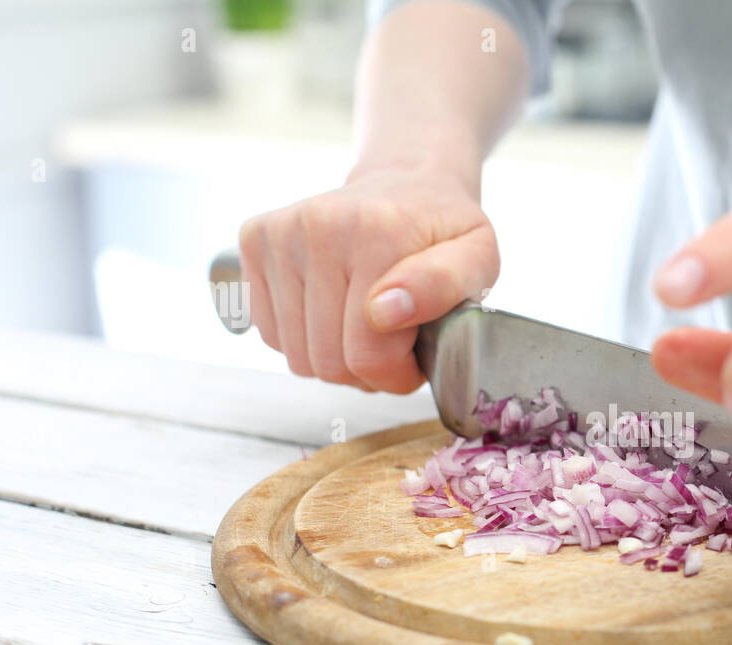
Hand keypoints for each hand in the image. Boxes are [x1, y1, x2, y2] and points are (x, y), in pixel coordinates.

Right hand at [238, 161, 497, 392]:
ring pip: (296, 357)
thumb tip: (385, 312)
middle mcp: (318, 226)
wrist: (405, 183)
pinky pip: (270, 334)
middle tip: (391, 342)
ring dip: (334, 358)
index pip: (367, 356)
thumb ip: (445, 285)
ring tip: (364, 326)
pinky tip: (332, 310)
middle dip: (365, 370)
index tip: (414, 356)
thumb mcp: (478, 257)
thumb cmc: (442, 231)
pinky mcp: (253, 241)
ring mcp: (279, 233)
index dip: (396, 375)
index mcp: (377, 232)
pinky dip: (303, 338)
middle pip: (328, 362)